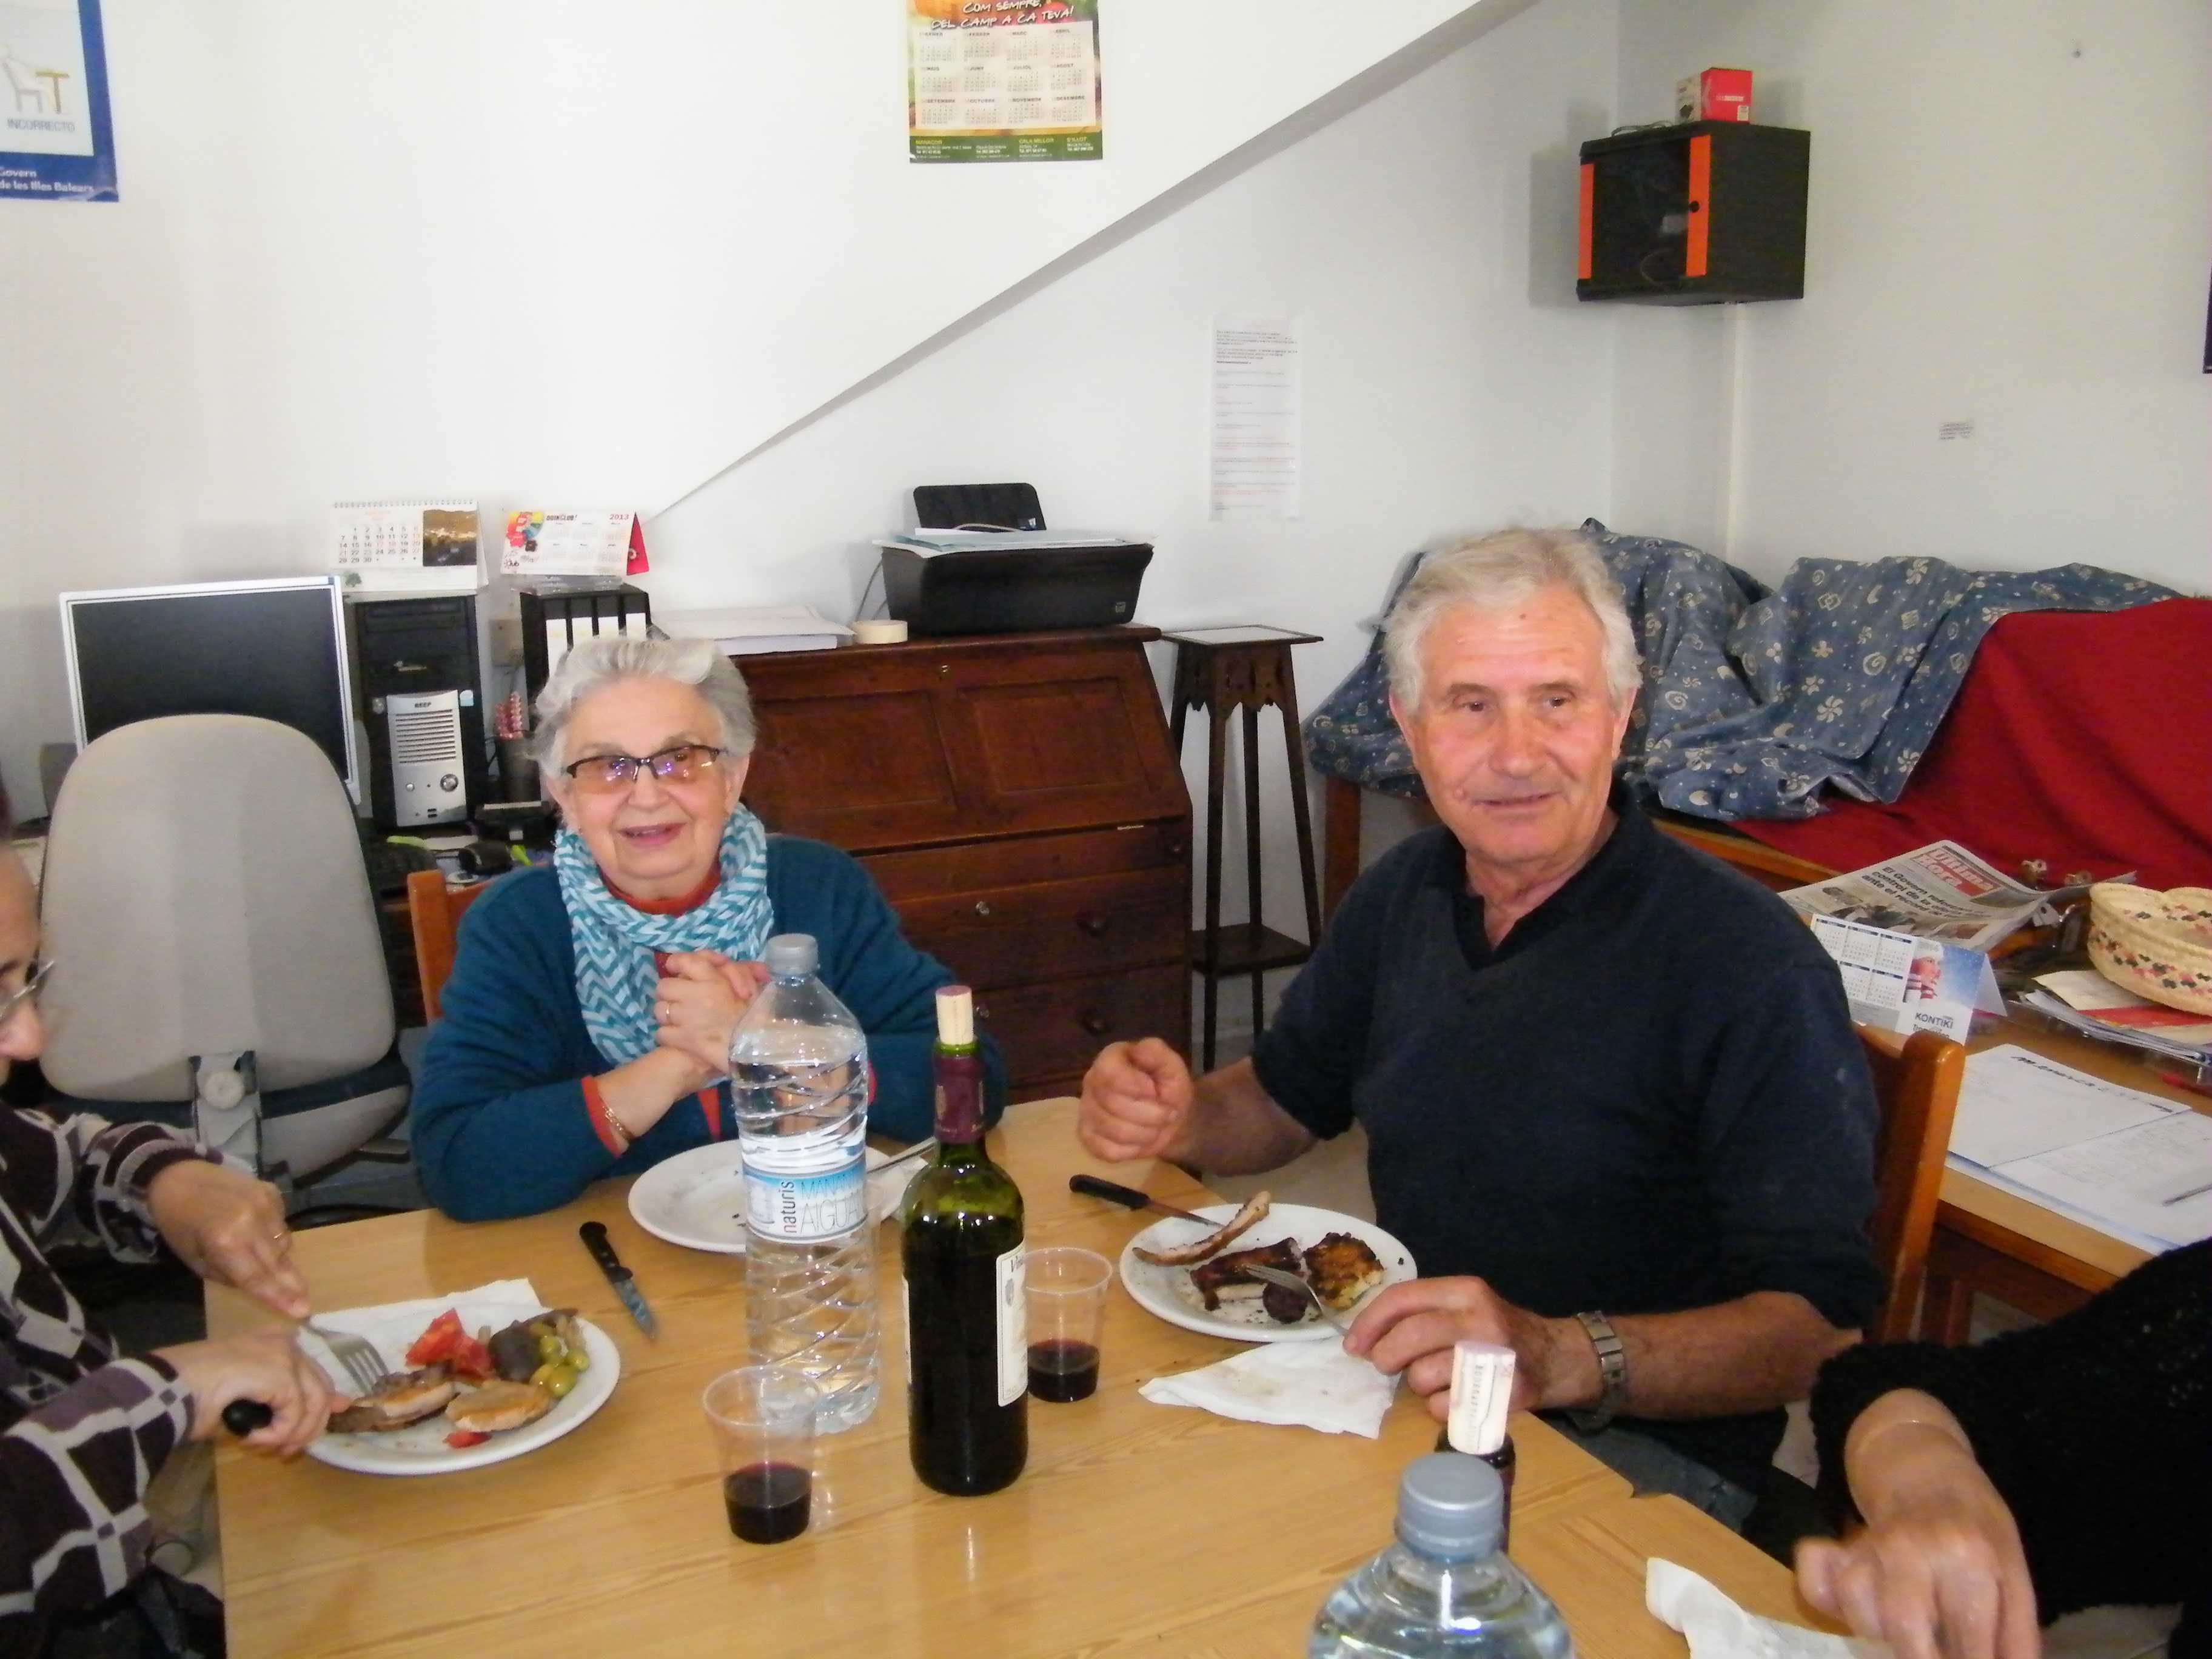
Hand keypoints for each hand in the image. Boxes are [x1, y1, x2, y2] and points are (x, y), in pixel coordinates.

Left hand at [144, 1159, 309, 1320]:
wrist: (178, 1176)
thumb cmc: (179, 1224)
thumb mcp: (193, 1259)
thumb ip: (226, 1275)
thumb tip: (258, 1285)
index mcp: (225, 1241)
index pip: (257, 1277)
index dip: (280, 1297)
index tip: (303, 1312)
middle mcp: (251, 1222)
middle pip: (277, 1262)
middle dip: (292, 1284)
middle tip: (306, 1303)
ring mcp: (265, 1203)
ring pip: (283, 1243)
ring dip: (277, 1257)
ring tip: (264, 1258)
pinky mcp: (272, 1192)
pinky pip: (281, 1223)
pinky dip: (273, 1233)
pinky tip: (256, 1230)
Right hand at [154, 1329, 348, 1456]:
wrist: (164, 1390)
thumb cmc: (192, 1396)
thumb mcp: (247, 1402)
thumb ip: (284, 1403)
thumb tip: (335, 1406)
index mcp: (275, 1344)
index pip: (315, 1374)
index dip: (324, 1404)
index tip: (323, 1424)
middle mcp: (285, 1343)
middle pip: (321, 1389)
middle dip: (308, 1426)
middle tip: (286, 1450)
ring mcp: (284, 1354)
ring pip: (313, 1403)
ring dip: (290, 1434)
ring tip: (263, 1445)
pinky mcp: (280, 1372)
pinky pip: (294, 1413)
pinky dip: (275, 1434)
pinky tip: (250, 1437)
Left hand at [652, 951, 761, 1077]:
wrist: (758, 1045)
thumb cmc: (759, 1014)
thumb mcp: (753, 985)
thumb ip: (738, 971)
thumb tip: (722, 963)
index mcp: (712, 980)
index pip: (684, 961)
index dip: (677, 963)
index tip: (676, 968)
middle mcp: (694, 995)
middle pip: (664, 986)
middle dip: (671, 992)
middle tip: (681, 999)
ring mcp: (685, 1018)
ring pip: (660, 1010)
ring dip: (668, 1014)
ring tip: (679, 1020)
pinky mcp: (682, 1039)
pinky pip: (662, 1033)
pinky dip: (669, 1035)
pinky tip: (679, 1037)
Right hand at [1077, 1038, 1193, 1161]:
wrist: (1169, 1117)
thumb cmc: (1168, 1087)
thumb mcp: (1171, 1066)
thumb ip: (1156, 1053)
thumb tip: (1138, 1051)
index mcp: (1110, 1059)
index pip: (1108, 1072)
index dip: (1134, 1086)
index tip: (1155, 1091)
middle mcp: (1091, 1082)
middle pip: (1112, 1104)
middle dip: (1150, 1115)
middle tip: (1168, 1114)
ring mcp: (1086, 1110)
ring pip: (1111, 1130)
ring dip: (1145, 1134)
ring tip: (1156, 1128)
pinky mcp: (1087, 1136)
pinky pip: (1106, 1150)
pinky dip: (1131, 1150)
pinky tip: (1140, 1140)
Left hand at [1343, 1276, 1579, 1415]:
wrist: (1555, 1358)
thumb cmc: (1494, 1333)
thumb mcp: (1463, 1308)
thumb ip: (1421, 1314)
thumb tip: (1365, 1340)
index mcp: (1464, 1291)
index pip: (1403, 1298)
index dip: (1370, 1322)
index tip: (1353, 1344)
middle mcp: (1479, 1318)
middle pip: (1411, 1335)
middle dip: (1385, 1355)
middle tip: (1384, 1366)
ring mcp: (1494, 1356)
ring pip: (1424, 1375)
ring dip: (1418, 1385)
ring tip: (1434, 1380)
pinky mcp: (1504, 1392)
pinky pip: (1445, 1407)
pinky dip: (1440, 1409)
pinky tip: (1454, 1399)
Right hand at [1796, 1429, 2039, 1658]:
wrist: (1926, 1468)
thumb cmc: (1976, 1529)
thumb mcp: (2012, 1571)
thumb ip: (2016, 1632)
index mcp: (1967, 1558)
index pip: (1971, 1641)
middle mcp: (1912, 1548)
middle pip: (1905, 1627)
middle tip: (1933, 1657)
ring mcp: (1869, 1545)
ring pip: (1858, 1606)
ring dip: (1880, 1632)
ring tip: (1905, 1635)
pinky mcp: (1838, 1546)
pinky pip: (1816, 1580)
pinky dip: (1824, 1597)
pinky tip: (1851, 1609)